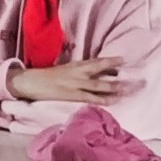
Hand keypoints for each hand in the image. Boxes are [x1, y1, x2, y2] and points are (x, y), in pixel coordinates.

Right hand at [1, 59, 125, 110]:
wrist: (29, 82)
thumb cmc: (44, 76)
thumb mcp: (61, 70)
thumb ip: (75, 71)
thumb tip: (90, 74)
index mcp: (74, 65)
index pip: (95, 62)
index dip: (110, 61)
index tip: (123, 59)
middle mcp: (77, 73)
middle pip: (100, 69)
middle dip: (115, 71)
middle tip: (132, 72)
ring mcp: (75, 84)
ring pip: (99, 85)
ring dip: (114, 87)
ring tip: (127, 88)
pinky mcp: (72, 95)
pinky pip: (91, 97)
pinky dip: (103, 99)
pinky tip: (113, 100)